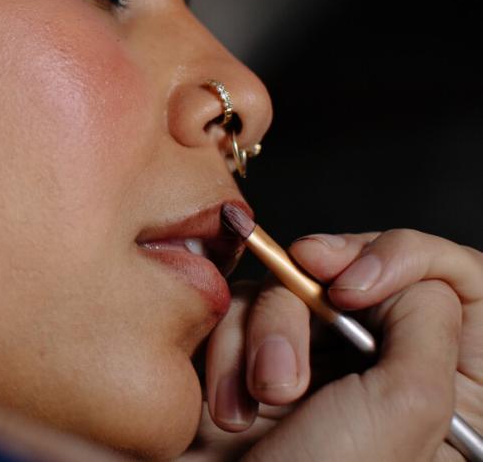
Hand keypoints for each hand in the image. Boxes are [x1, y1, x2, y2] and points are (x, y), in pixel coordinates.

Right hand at [191, 229, 482, 460]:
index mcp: (439, 377)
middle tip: (293, 368)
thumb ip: (426, 319)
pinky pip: (235, 309)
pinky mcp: (250, 356)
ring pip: (285, 287)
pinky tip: (229, 407)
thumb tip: (394, 271)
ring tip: (260, 400)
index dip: (394, 260)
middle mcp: (379, 364)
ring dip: (261, 340)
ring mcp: (313, 359)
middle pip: (349, 271)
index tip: (351, 287)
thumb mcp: (406, 403)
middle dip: (307, 313)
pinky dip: (226, 351)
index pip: (441, 277)